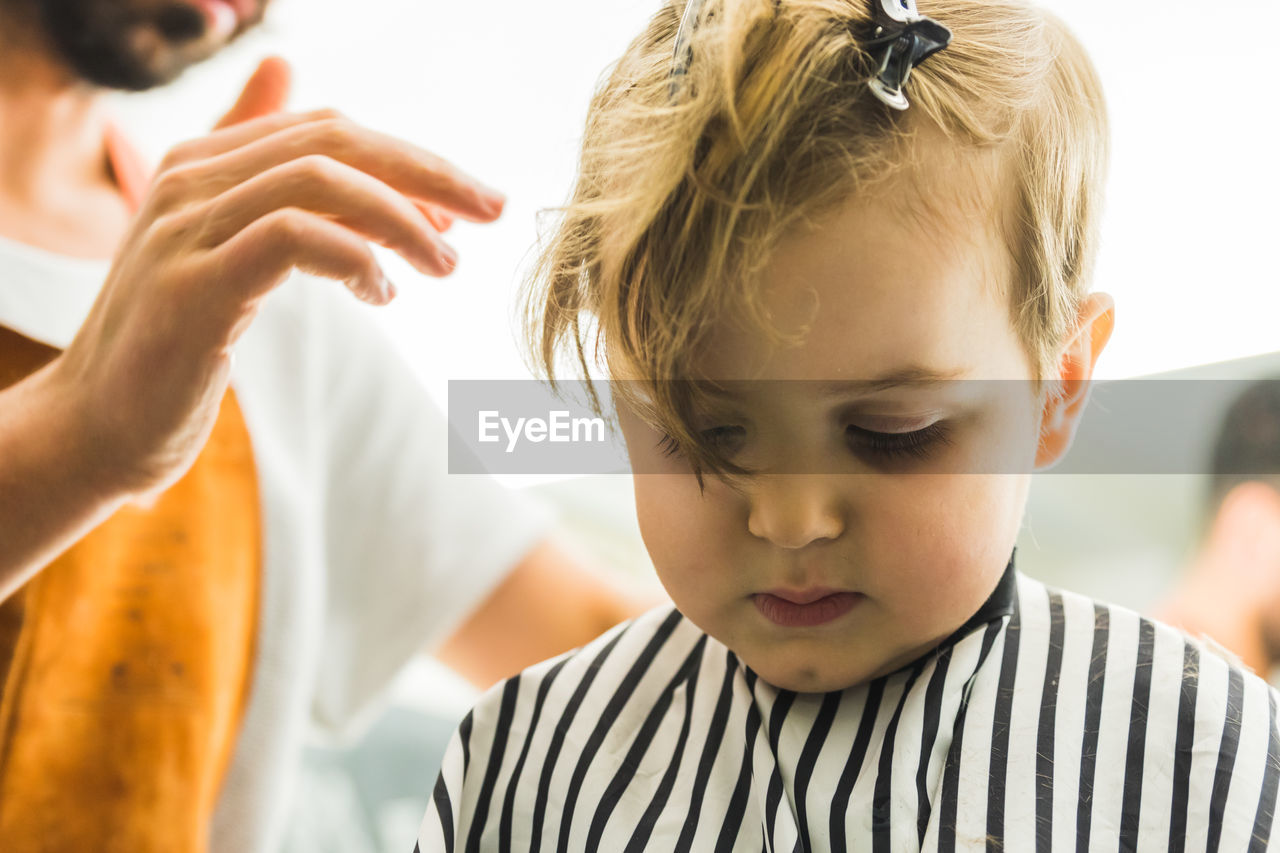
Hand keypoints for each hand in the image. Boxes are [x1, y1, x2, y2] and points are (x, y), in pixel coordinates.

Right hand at [51, 56, 503, 498]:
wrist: (98, 425)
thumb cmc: (175, 341)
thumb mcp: (222, 246)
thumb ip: (263, 172)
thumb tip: (290, 78)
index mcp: (204, 162)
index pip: (329, 130)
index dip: (408, 160)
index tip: (466, 204)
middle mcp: (190, 179)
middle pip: (334, 141)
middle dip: (426, 173)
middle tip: (490, 212)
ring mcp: (186, 229)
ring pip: (319, 181)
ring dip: (402, 219)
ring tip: (445, 263)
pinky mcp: (193, 286)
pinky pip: (293, 239)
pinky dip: (356, 257)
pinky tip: (383, 293)